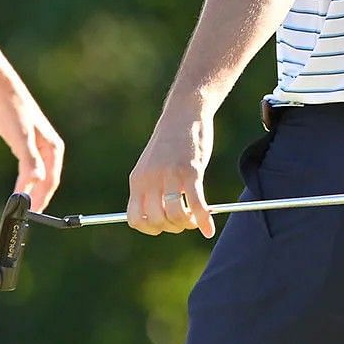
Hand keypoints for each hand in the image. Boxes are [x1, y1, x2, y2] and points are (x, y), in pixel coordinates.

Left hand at [0, 87, 63, 211]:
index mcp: (54, 149)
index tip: (32, 213)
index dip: (42, 199)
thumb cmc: (13, 113)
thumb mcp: (21, 138)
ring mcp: (39, 147)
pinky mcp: (27, 145)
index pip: (51, 181)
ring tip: (24, 205)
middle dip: (38, 198)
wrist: (3, 92)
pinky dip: (26, 181)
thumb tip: (35, 182)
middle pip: (48, 181)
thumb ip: (29, 161)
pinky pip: (30, 169)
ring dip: (33, 191)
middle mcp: (50, 149)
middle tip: (27, 214)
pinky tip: (19, 187)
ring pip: (39, 176)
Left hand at [126, 104, 215, 237]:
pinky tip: (209, 229)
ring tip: (195, 218)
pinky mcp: (191, 171)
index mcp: (137, 180)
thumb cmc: (170, 142)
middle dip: (172, 227)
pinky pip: (196, 204)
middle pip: (156, 220)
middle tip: (185, 219)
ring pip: (175, 215)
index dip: (150, 228)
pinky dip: (203, 221)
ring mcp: (170, 175)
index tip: (164, 224)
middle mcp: (150, 179)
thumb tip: (160, 218)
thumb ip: (151, 188)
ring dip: (187, 224)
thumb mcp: (151, 165)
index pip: (135, 219)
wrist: (184, 113)